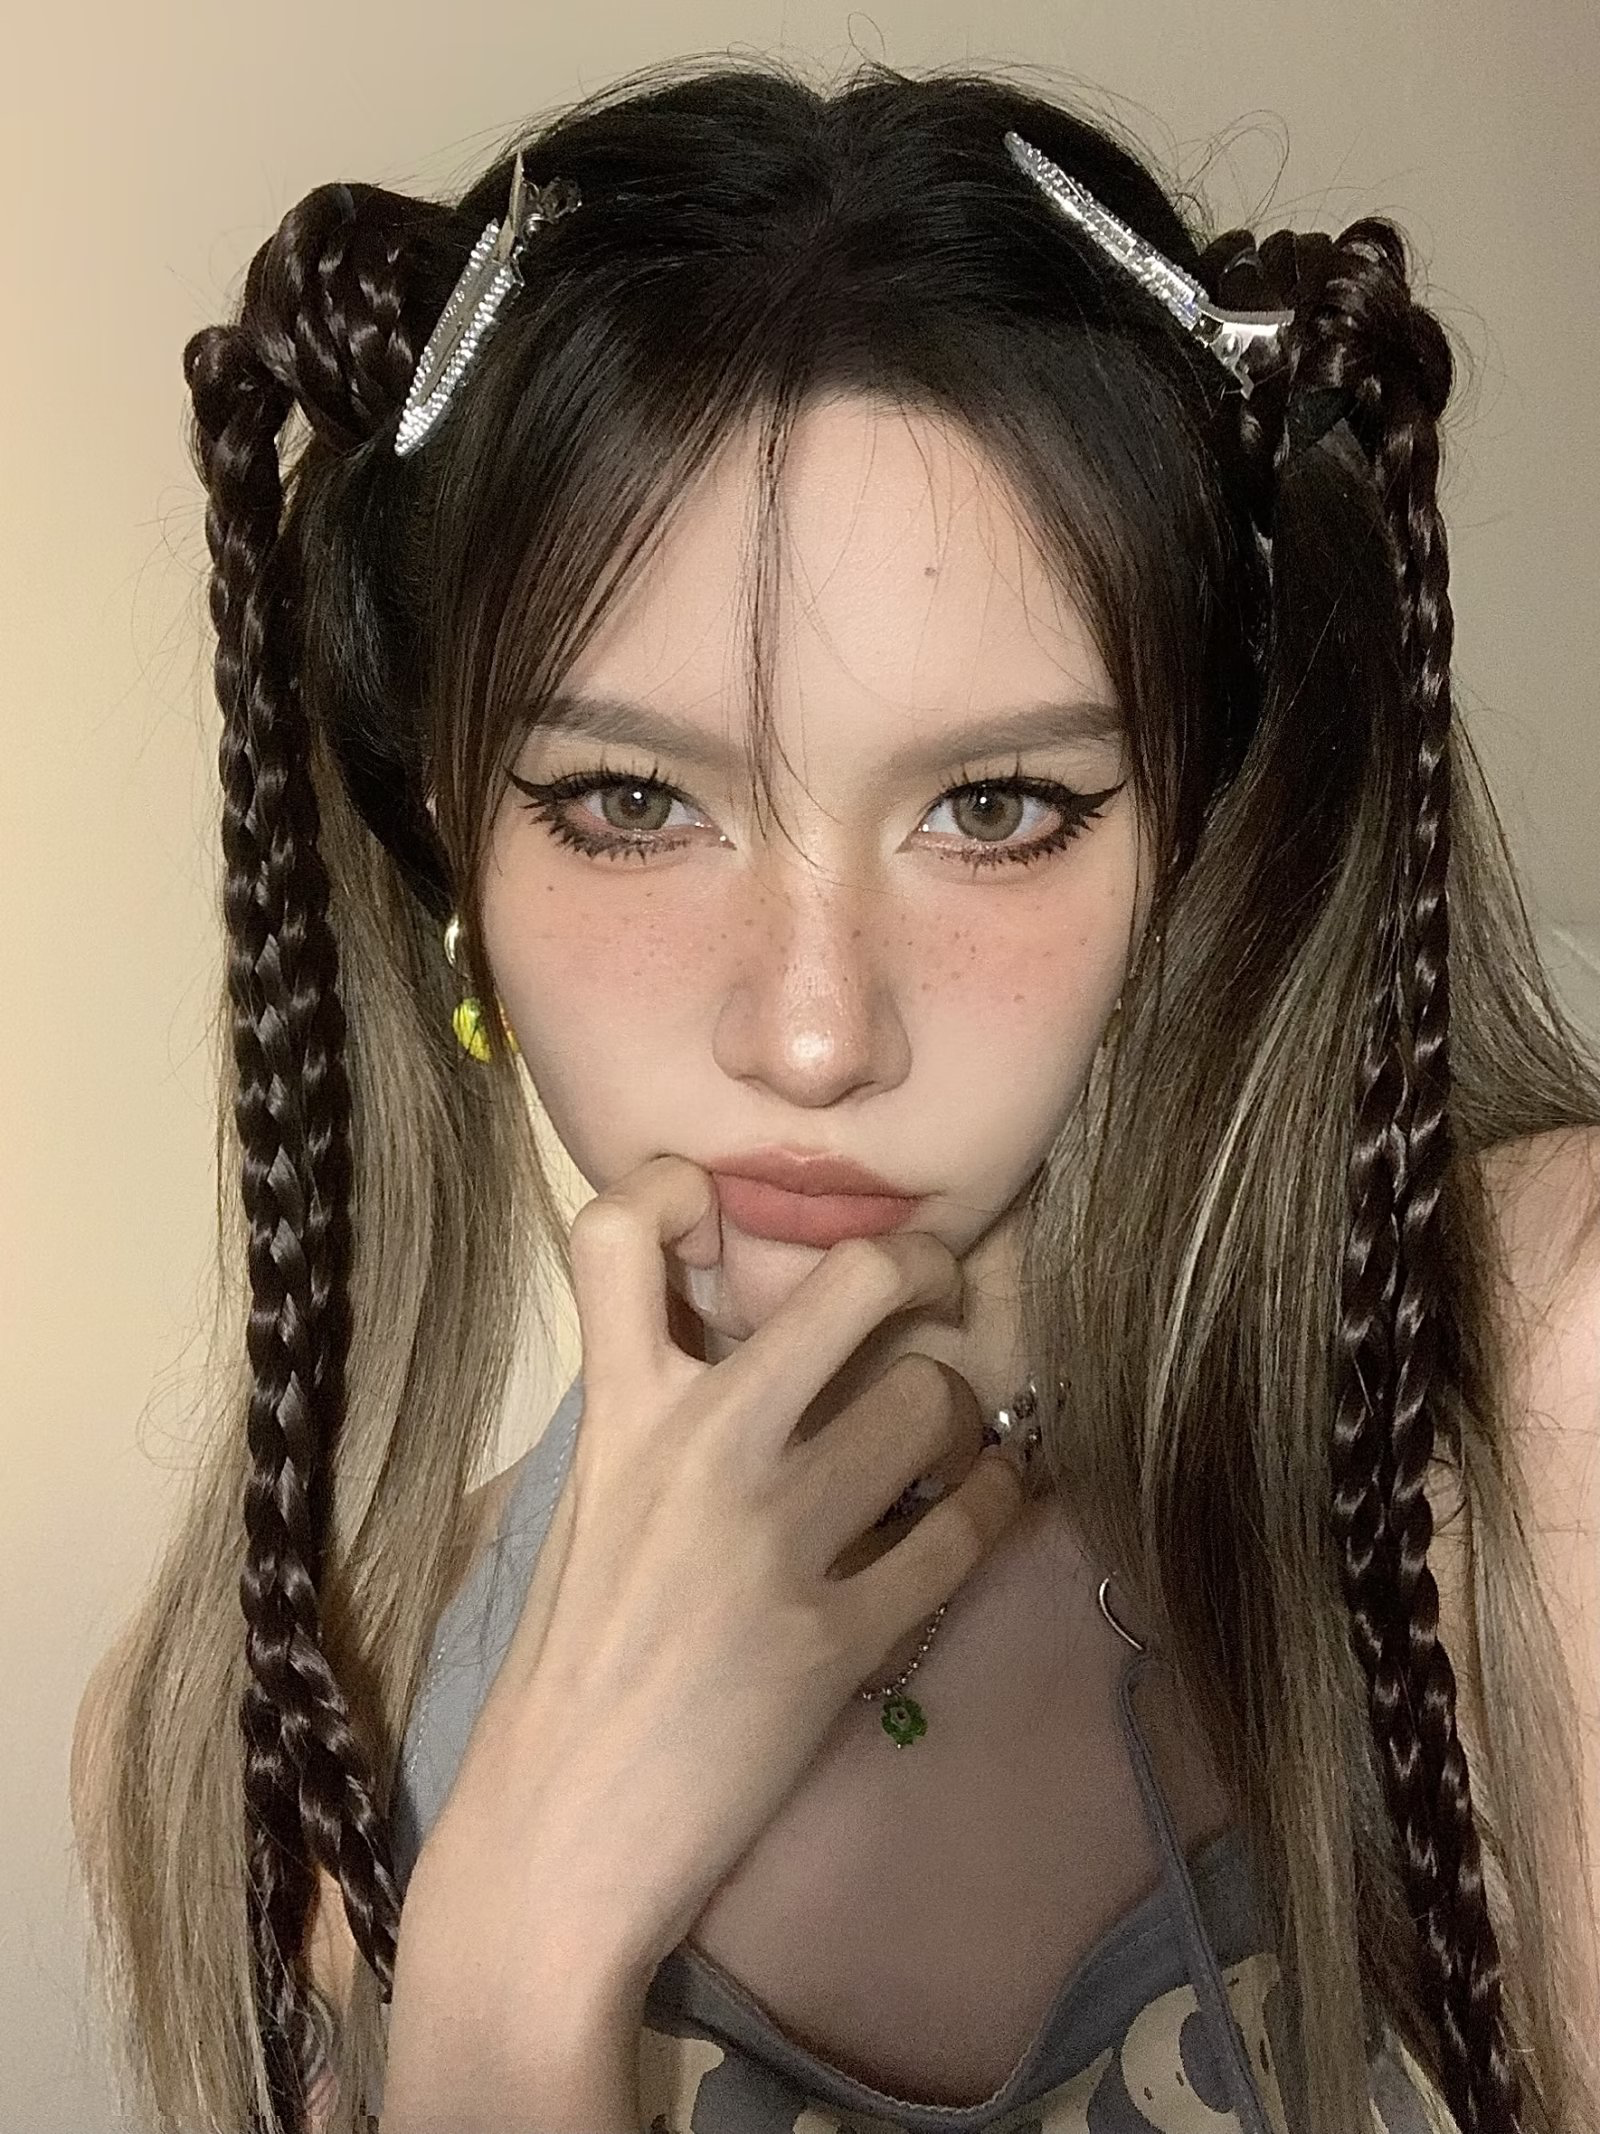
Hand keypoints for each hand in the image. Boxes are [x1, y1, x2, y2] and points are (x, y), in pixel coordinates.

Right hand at [386, 1154, 1026, 2105]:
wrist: (556, 1841)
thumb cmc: (565, 1672)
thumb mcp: (587, 1508)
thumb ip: (654, 1414)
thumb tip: (751, 1338)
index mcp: (615, 1415)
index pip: (617, 1231)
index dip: (674, 1187)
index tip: (723, 1213)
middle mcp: (700, 1447)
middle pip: (850, 1282)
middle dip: (915, 1262)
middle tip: (929, 1286)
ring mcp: (776, 1539)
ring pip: (931, 1399)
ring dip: (958, 1406)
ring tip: (955, 1426)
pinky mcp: (840, 1636)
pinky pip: (964, 1528)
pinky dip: (995, 1500)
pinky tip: (990, 1499)